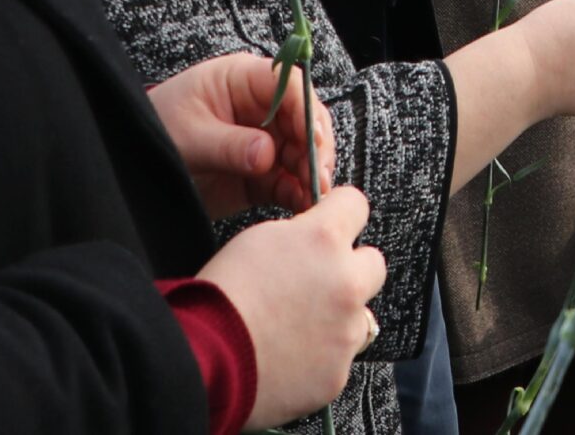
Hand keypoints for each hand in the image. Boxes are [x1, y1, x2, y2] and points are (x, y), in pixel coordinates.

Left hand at [148, 52, 333, 217]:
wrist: (126, 164)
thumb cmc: (152, 131)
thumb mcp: (186, 136)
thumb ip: (227, 145)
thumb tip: (266, 155)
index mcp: (243, 80)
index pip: (290, 87)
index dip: (307, 112)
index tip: (313, 140)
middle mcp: (261, 107)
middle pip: (305, 120)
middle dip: (315, 148)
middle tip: (316, 175)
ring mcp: (263, 139)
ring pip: (303, 152)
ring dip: (311, 173)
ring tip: (312, 195)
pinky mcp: (260, 171)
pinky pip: (288, 179)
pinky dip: (298, 192)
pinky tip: (301, 203)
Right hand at [198, 186, 385, 427]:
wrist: (201, 362)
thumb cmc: (217, 299)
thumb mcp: (256, 241)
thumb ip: (300, 235)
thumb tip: (315, 238)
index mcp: (323, 240)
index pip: (356, 204)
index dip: (341, 213)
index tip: (333, 221)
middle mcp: (346, 281)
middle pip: (372, 263)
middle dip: (349, 269)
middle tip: (316, 283)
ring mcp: (347, 330)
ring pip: (359, 314)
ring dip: (337, 317)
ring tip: (293, 329)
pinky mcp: (339, 371)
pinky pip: (340, 356)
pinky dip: (321, 357)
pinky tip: (288, 359)